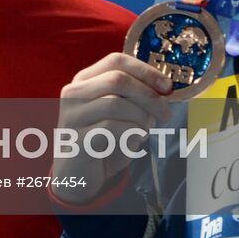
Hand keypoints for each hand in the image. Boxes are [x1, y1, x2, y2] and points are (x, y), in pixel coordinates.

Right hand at [52, 52, 172, 204]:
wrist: (77, 176)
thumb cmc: (102, 142)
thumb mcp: (119, 114)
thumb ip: (135, 98)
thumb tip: (164, 89)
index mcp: (85, 80)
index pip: (116, 61)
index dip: (146, 71)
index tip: (167, 87)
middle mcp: (73, 92)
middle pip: (118, 79)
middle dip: (149, 96)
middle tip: (165, 114)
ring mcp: (71, 115)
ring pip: (115, 103)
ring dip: (140, 118)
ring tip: (145, 131)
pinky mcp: (75, 138)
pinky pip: (111, 129)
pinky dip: (131, 135)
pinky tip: (133, 143)